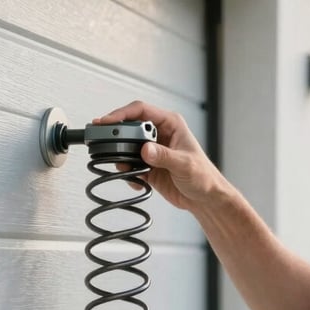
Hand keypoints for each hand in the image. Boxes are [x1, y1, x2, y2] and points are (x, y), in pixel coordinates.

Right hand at [93, 100, 230, 210]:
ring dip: (120, 156)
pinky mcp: (148, 166)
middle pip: (129, 127)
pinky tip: (134, 180)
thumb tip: (145, 149)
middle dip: (116, 136)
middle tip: (104, 143)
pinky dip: (127, 172)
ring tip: (122, 166)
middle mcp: (159, 134)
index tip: (107, 122)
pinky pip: (129, 165)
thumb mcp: (184, 164)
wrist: (205, 198)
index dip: (121, 114)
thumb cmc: (204, 176)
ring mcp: (152, 150)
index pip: (141, 111)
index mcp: (170, 124)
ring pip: (126, 146)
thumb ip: (164, 156)